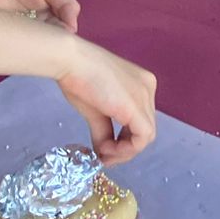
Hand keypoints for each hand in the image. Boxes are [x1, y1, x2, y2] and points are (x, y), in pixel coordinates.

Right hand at [56, 38, 158, 164]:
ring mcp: (145, 96)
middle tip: (103, 157)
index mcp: (141, 85)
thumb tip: (101, 152)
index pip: (140, 120)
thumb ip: (103, 130)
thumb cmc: (78, 78)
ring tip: (102, 153)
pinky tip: (106, 150)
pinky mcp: (136, 107)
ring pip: (146, 136)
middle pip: (144, 129)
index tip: (103, 150)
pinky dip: (126, 150)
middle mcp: (148, 89)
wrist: (71, 61)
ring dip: (124, 152)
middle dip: (124, 149)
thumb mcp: (94, 109)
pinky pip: (142, 138)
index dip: (124, 141)